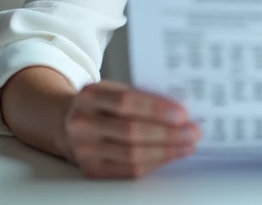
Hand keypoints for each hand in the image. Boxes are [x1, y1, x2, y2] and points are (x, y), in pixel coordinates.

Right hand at [58, 80, 199, 178]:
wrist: (69, 123)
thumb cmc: (102, 105)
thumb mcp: (113, 90)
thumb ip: (140, 97)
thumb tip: (179, 110)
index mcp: (89, 95)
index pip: (126, 102)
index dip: (155, 109)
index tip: (182, 113)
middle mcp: (82, 123)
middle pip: (130, 131)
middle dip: (167, 133)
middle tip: (192, 132)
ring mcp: (84, 149)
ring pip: (131, 155)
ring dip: (165, 151)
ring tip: (186, 145)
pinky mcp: (91, 170)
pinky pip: (128, 171)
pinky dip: (154, 163)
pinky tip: (170, 155)